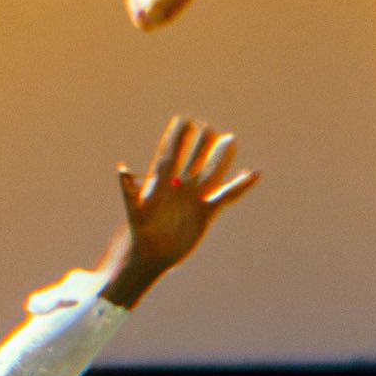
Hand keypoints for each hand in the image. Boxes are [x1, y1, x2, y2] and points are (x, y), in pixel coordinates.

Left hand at [100, 116, 258, 307]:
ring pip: (210, 172)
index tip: (184, 120)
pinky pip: (226, 196)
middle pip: (192, 159)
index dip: (176, 138)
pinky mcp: (205, 212)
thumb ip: (129, 190)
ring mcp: (193, 198)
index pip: (170, 154)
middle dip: (200, 142)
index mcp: (161, 183)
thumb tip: (122, 169)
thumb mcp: (133, 211)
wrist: (152, 256)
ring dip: (220, 157)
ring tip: (230, 139)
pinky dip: (239, 186)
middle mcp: (178, 187)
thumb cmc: (139, 233)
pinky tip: (254, 174)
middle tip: (208, 126)